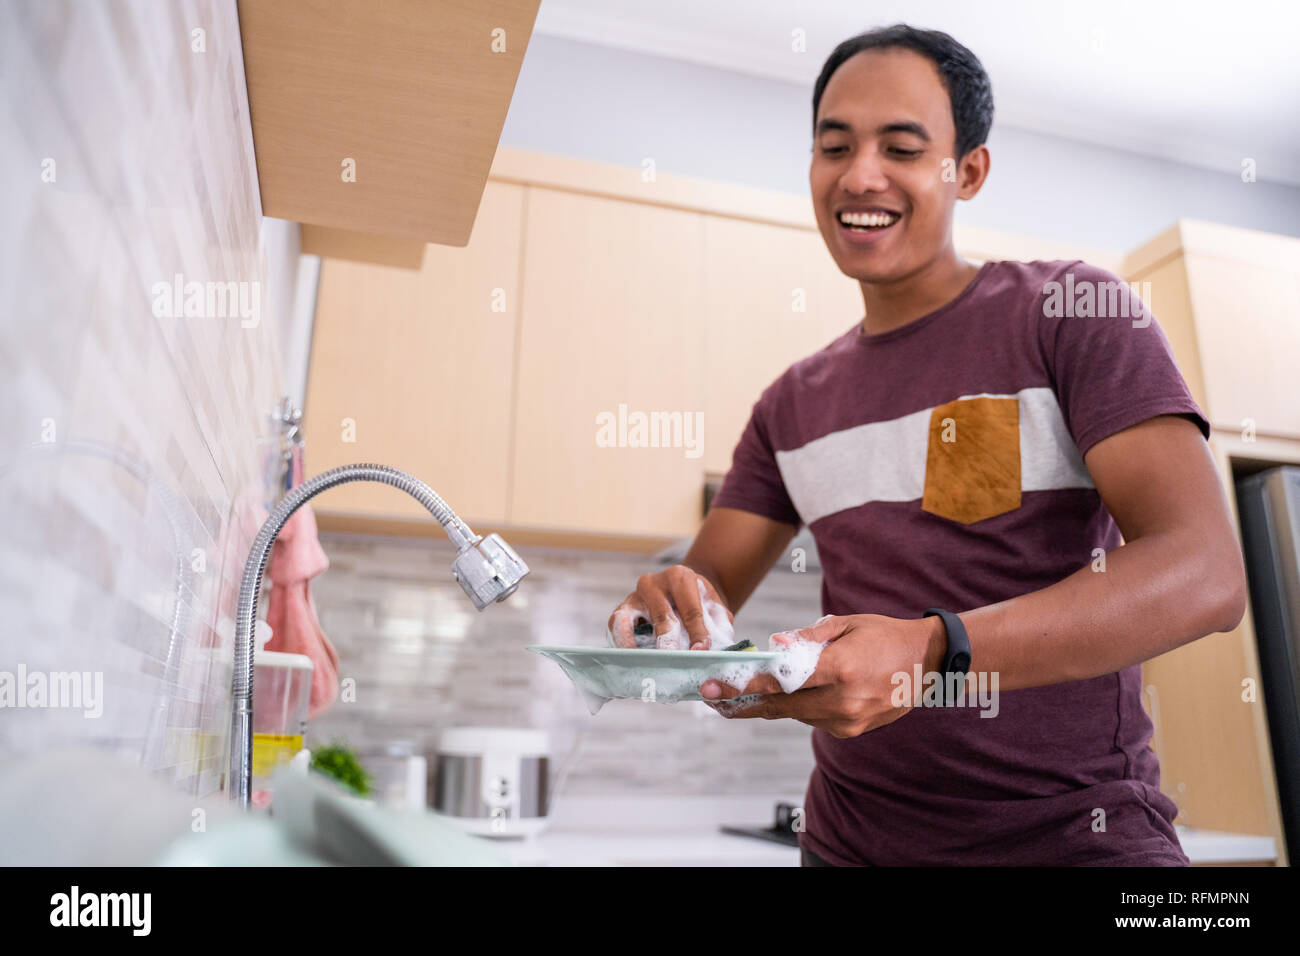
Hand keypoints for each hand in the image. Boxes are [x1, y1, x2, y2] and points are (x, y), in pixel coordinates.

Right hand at [608, 565, 732, 649]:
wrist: (685, 589)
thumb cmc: (701, 602)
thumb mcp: (715, 608)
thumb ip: (719, 625)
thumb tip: (718, 651)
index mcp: (680, 577)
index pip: (690, 609)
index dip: (697, 633)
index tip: (701, 652)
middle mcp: (654, 582)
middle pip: (661, 616)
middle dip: (668, 642)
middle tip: (673, 661)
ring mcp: (634, 595)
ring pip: (626, 618)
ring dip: (633, 643)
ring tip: (643, 663)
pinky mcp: (621, 609)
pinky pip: (615, 626)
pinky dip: (620, 644)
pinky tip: (630, 660)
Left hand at [700, 613, 945, 736]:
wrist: (927, 663)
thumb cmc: (884, 635)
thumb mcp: (845, 624)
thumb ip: (806, 638)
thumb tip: (773, 648)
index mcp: (839, 670)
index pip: (778, 684)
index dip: (741, 687)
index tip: (712, 687)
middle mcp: (842, 701)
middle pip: (778, 707)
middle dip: (741, 702)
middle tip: (710, 695)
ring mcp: (847, 720)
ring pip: (794, 713)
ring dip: (772, 702)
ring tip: (745, 689)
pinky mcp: (850, 730)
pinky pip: (812, 718)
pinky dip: (799, 705)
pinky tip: (795, 691)